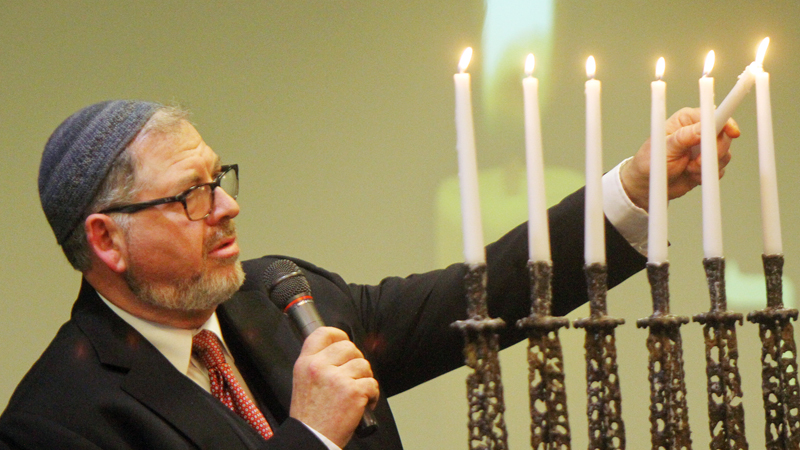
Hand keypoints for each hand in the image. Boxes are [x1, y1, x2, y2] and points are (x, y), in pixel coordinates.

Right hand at [290, 327, 378, 447]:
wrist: (312, 438)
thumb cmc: (310, 416)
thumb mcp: (303, 382)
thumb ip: (318, 364)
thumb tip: (342, 349)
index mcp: (305, 363)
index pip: (323, 333)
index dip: (338, 335)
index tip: (344, 341)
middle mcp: (319, 367)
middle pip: (349, 347)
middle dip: (356, 360)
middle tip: (352, 376)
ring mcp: (337, 379)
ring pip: (364, 364)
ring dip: (365, 378)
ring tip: (356, 393)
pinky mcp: (353, 391)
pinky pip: (373, 383)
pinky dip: (372, 395)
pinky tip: (363, 403)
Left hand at [620, 107, 739, 210]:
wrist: (647, 185)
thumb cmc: (650, 162)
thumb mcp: (665, 149)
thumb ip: (684, 137)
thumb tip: (705, 127)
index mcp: (686, 120)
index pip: (713, 115)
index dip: (726, 123)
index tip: (733, 132)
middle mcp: (698, 131)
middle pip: (724, 136)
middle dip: (714, 152)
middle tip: (696, 162)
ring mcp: (703, 148)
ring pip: (724, 154)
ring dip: (707, 166)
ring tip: (688, 169)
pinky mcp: (706, 163)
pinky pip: (719, 169)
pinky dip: (706, 175)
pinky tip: (691, 176)